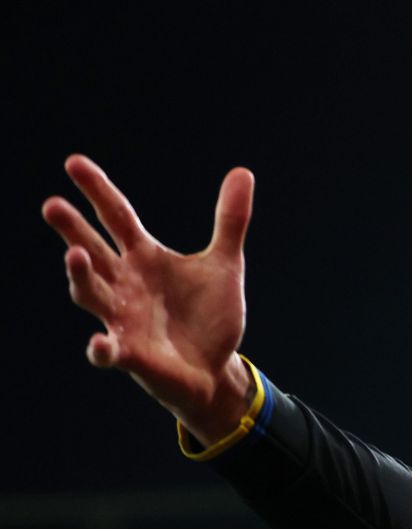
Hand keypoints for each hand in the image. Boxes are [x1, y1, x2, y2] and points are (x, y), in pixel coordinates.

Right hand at [43, 155, 255, 442]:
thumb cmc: (209, 316)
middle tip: (52, 205)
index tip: (73, 161)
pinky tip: (99, 343)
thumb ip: (230, 220)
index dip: (97, 190)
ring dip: (80, 277)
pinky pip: (109, 352)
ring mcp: (123, 319)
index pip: (116, 216)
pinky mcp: (131, 354)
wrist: (214, 367)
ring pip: (91, 294)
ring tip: (73, 254)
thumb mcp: (224, 264)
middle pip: (92, 251)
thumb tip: (243, 171)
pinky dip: (101, 348)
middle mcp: (125, 284)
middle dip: (72, 230)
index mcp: (144, 258)